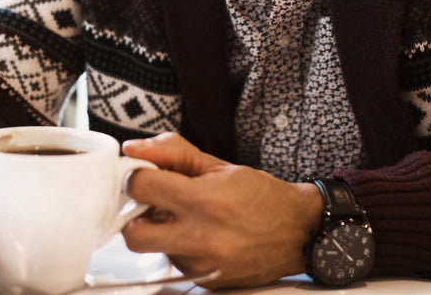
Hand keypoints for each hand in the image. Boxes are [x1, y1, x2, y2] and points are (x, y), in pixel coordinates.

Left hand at [121, 133, 320, 288]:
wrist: (297, 231)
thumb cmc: (260, 194)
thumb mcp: (218, 164)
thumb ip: (173, 153)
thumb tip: (134, 148)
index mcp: (202, 199)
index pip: (141, 187)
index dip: (137, 176)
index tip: (145, 174)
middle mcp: (199, 237)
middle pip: (133, 235)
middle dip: (135, 216)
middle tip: (152, 203)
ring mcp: (201, 265)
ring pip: (154, 250)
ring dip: (159, 232)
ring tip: (184, 218)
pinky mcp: (205, 281)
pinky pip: (175, 263)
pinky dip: (179, 247)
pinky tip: (201, 234)